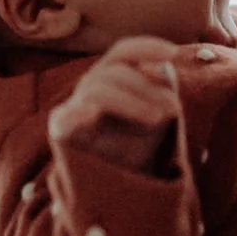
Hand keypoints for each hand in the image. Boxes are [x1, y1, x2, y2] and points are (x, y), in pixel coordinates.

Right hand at [48, 37, 182, 176]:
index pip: (123, 52)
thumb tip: (161, 69)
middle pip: (114, 71)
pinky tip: (93, 113)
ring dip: (131, 102)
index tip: (174, 54)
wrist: (122, 188)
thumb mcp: (158, 116)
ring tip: (157, 120)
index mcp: (111, 78)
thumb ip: (160, 89)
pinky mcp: (61, 131)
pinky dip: (78, 113)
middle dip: (146, 88)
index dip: (146, 47)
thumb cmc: (139, 147)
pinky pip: (64, 117)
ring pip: (97, 90)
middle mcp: (90, 88)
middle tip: (173, 110)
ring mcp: (74, 108)